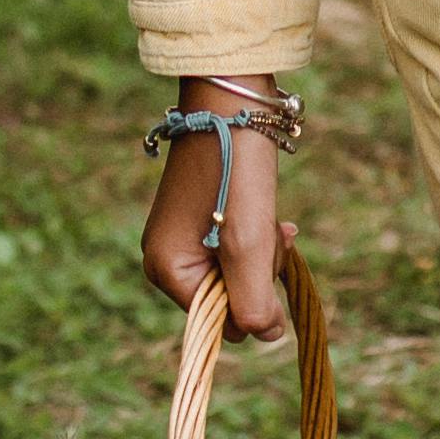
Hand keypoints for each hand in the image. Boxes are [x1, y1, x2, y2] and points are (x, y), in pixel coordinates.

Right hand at [141, 93, 289, 337]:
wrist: (232, 102)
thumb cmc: (236, 171)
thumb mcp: (247, 244)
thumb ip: (254, 301)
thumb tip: (266, 336)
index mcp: (166, 270)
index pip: (220, 322)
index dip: (250, 299)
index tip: (261, 257)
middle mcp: (167, 259)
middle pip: (229, 299)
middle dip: (258, 273)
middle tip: (267, 232)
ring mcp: (183, 240)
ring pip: (238, 275)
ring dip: (263, 253)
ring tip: (269, 218)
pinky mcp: (201, 222)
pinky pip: (236, 252)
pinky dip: (258, 239)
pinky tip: (273, 219)